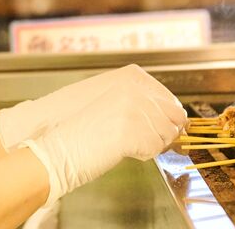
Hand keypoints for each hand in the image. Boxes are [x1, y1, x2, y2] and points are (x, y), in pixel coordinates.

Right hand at [20, 76, 184, 207]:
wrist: (59, 145)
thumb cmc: (83, 129)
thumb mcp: (114, 102)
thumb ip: (141, 102)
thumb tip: (175, 118)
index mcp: (131, 78)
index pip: (171, 100)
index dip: (168, 120)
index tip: (161, 129)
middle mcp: (135, 90)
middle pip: (175, 118)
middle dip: (164, 133)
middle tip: (143, 140)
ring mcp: (135, 109)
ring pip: (167, 135)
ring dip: (152, 144)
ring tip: (127, 143)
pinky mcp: (133, 132)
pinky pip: (155, 150)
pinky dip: (143, 155)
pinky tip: (122, 150)